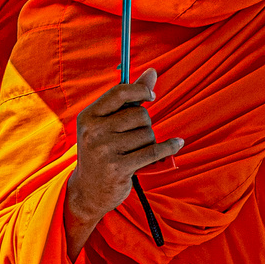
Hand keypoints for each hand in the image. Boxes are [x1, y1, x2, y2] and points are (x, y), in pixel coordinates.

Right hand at [64, 69, 182, 257]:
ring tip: (136, 152)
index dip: (140, 91)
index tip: (150, 97)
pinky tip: (177, 144)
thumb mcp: (106, 124)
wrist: (88, 191)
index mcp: (88, 116)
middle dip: (145, 124)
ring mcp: (105, 151)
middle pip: (139, 115)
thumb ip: (129, 98)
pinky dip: (169, 147)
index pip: (120, 92)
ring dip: (149, 142)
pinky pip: (154, 151)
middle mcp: (94, 132)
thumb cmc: (101, 151)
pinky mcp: (119, 168)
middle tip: (135, 137)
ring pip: (147, 134)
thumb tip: (152, 72)